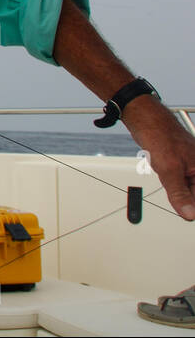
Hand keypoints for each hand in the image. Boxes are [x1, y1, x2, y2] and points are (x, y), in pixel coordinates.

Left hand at [126, 97, 194, 219]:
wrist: (146, 121)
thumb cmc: (160, 136)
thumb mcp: (170, 170)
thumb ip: (179, 194)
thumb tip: (189, 214)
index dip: (193, 209)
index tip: (187, 216)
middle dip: (185, 199)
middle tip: (173, 194)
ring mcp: (191, 167)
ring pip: (188, 189)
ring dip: (177, 192)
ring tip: (165, 174)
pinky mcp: (181, 165)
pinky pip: (180, 182)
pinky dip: (173, 184)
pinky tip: (165, 178)